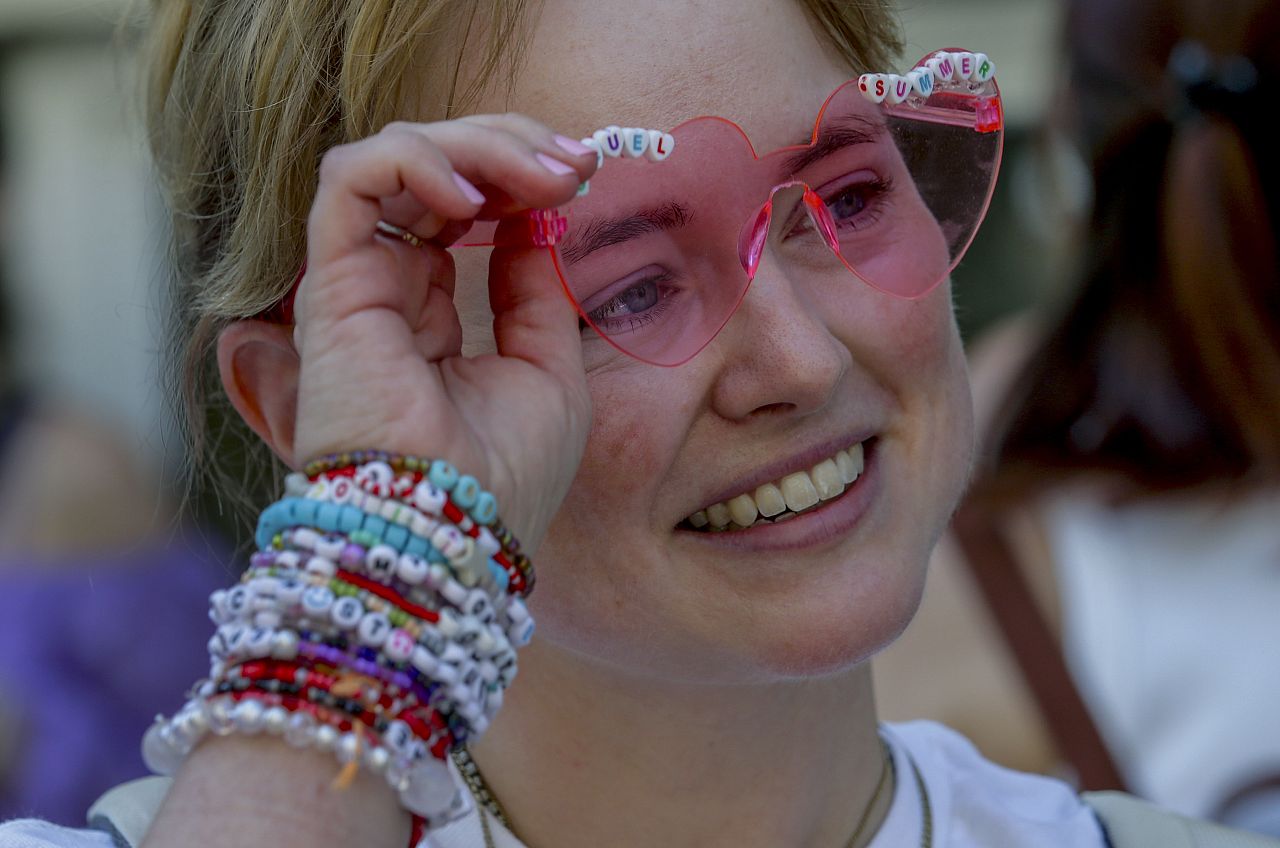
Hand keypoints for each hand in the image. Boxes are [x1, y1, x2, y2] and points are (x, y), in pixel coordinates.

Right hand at [293, 115, 597, 551]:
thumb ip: (533, 291)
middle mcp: (388, 290)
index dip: (518, 175)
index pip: (460, 207)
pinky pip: (350, 178)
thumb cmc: (503, 476)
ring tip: (539, 173)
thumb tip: (534, 221)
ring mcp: (357, 284)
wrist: (454, 535)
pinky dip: (413, 160)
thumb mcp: (547, 369)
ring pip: (395, 160)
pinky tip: (473, 192)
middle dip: (508, 147)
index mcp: (431, 313)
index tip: (582, 175)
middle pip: (432, 173)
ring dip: (475, 147)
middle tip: (573, 163)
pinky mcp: (330, 282)